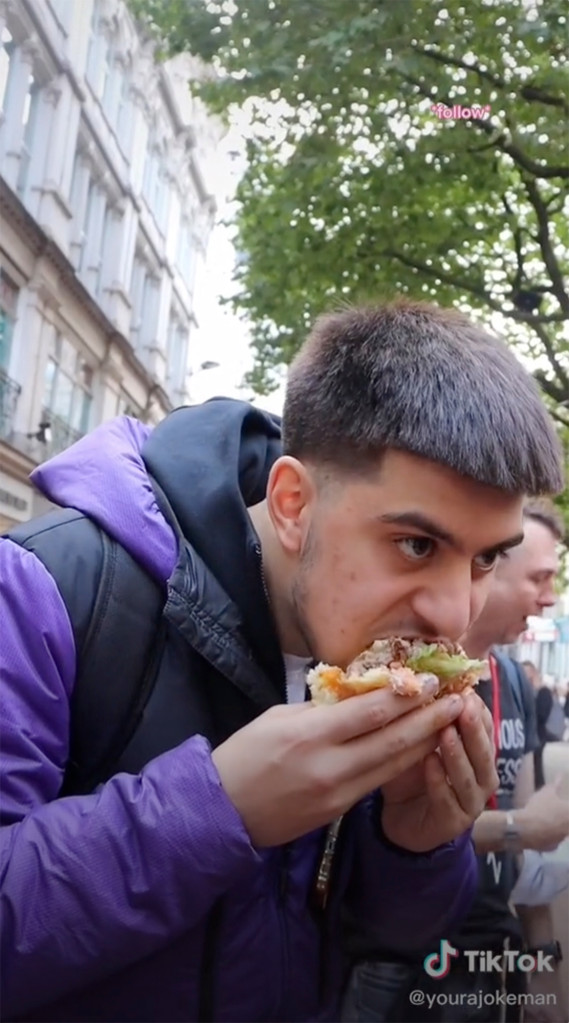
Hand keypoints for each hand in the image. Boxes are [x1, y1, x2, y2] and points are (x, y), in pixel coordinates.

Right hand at [212, 683, 465, 846]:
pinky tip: (420, 748)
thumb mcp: (277, 717)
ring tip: (449, 722)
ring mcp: (337, 792)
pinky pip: (378, 781)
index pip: (370, 712)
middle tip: (458, 699)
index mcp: (310, 734)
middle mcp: (330, 765)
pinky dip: (402, 762)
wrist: (222, 811)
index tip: (433, 681)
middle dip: (429, 718)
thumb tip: (360, 695)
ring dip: (425, 741)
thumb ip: (321, 709)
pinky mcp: (338, 810)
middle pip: (392, 739)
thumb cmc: (244, 755)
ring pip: (392, 764)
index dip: (406, 696)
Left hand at [380, 693, 497, 851]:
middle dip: (474, 729)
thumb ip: (429, 718)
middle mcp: (482, 778)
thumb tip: (428, 680)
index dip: (478, 711)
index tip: (464, 691)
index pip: (487, 729)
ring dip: (458, 754)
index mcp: (478, 754)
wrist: (399, 816)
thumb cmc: (412, 771)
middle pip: (484, 753)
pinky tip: (429, 762)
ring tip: (445, 732)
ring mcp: (471, 803)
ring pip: (470, 778)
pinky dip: (439, 781)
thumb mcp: (418, 740)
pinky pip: (448, 801)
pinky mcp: (452, 823)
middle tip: (462, 706)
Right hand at [516, 777, 568, 851]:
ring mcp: (562, 839)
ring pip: (563, 833)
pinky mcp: (552, 848)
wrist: (525, 829)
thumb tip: (561, 775)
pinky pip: (554, 841)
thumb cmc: (538, 808)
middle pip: (568, 822)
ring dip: (559, 828)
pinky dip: (550, 837)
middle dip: (564, 818)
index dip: (567, 808)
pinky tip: (542, 832)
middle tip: (557, 813)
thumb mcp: (546, 792)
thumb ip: (555, 784)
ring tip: (548, 821)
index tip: (564, 806)